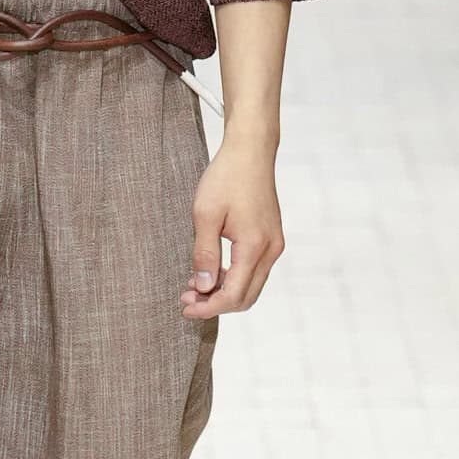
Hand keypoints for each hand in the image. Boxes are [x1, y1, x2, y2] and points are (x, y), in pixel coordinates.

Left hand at [184, 141, 283, 318]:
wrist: (250, 151)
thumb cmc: (226, 178)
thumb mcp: (205, 215)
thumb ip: (204, 254)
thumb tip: (203, 288)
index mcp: (254, 246)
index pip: (233, 295)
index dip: (208, 307)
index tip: (185, 307)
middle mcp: (271, 250)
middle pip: (246, 297)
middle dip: (216, 304)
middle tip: (186, 298)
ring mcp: (274, 244)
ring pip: (251, 286)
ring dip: (224, 291)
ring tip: (193, 285)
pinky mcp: (271, 238)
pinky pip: (254, 270)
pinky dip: (233, 278)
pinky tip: (210, 271)